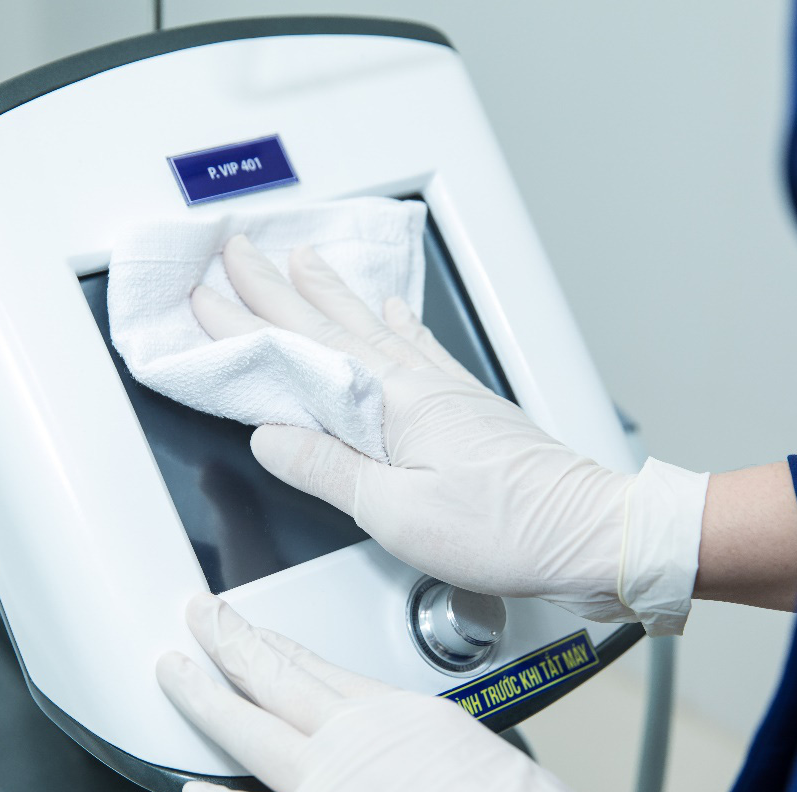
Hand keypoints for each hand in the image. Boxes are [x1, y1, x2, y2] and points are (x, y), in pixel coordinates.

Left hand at [157, 595, 688, 791]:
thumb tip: (452, 777)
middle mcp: (353, 738)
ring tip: (173, 672)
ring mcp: (322, 785)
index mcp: (402, 712)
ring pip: (243, 726)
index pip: (322, 667)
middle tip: (202, 618)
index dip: (282, 646)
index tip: (260, 633)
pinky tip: (191, 788)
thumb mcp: (491, 764)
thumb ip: (447, 762)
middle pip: (273, 676)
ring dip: (201, 695)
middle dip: (229, 641)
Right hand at [191, 236, 708, 634]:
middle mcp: (419, 384)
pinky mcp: (468, 408)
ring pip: (372, 326)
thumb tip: (272, 438)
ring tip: (304, 262)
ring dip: (331, 293)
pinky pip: (417, 346)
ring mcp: (446, 391)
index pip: (302, 352)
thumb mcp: (398, 514)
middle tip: (238, 253)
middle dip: (278, 288)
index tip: (206, 295)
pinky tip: (391, 312)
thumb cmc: (508, 530)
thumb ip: (330, 470)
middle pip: (332, 324)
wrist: (590, 534)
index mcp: (395, 404)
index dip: (247, 324)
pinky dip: (395, 323)